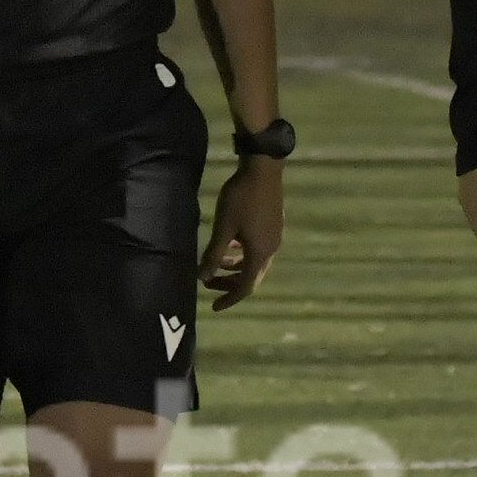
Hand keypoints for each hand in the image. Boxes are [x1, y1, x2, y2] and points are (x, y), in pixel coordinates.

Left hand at [202, 158, 282, 309]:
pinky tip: (230, 244)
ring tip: (216, 263)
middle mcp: (271, 250)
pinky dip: (243, 254)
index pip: (245, 287)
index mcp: (259, 254)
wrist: (263, 169)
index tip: (214, 307)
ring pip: (254, 263)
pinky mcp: (273, 226)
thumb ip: (214, 254)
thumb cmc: (241, 198)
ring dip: (235, 268)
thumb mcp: (223, 227)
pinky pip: (257, 250)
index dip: (229, 298)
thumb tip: (202, 277)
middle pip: (251, 277)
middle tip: (209, 284)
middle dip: (230, 284)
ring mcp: (274, 238)